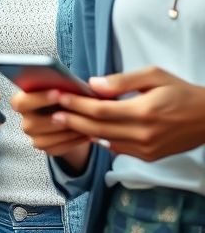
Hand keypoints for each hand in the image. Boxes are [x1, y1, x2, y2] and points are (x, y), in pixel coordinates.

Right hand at [11, 89, 90, 172]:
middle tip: (73, 112)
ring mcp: (34, 136)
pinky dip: (73, 142)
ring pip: (44, 140)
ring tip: (85, 124)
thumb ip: (61, 86)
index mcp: (22, 101)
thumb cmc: (65, 96)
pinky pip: (56, 149)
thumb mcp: (62, 88)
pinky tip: (87, 134)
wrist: (70, 114)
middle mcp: (25, 120)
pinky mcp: (45, 148)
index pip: (20, 102)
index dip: (38, 99)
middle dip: (54, 119)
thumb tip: (70, 85)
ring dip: (66, 132)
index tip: (58, 93)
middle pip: (31, 124)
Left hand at [50, 66, 204, 160]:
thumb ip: (122, 81)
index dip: (76, 104)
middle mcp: (143, 134)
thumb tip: (93, 84)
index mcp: (143, 111)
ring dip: (82, 131)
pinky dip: (101, 139)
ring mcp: (146, 149)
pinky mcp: (149, 156)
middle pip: (97, 128)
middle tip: (52, 112)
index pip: (100, 110)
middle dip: (72, 119)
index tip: (58, 96)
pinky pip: (117, 149)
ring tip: (63, 121)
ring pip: (105, 141)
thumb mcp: (154, 75)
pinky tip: (88, 130)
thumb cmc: (181, 92)